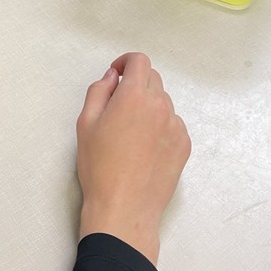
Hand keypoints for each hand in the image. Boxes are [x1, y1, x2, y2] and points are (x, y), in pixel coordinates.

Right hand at [76, 52, 190, 265]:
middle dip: (136, 84)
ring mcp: (176, 126)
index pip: (139, 61)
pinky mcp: (184, 145)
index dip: (126, 62)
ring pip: (163, 102)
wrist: (124, 208)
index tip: (117, 75)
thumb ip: (99, 90)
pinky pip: (173, 124)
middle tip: (119, 107)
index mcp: (134, 96)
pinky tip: (145, 148)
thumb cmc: (99, 167)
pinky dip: (161, 126)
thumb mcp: (86, 123)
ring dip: (149, 106)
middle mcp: (160, 105)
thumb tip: (113, 76)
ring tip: (132, 133)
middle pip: (153, 79)